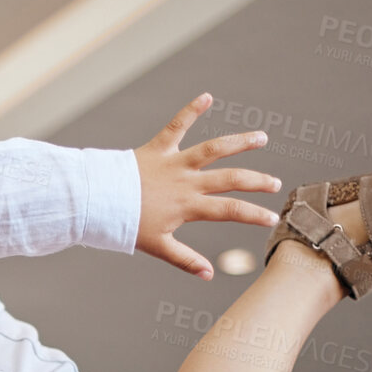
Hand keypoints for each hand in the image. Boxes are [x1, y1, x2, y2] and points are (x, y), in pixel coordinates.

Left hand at [134, 93, 283, 280]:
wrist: (96, 201)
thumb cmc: (125, 225)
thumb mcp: (157, 246)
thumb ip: (184, 259)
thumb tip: (208, 275)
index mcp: (188, 206)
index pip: (230, 211)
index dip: (253, 215)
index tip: (271, 219)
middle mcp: (186, 182)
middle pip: (230, 179)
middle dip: (256, 181)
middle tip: (274, 183)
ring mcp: (174, 162)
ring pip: (213, 149)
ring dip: (239, 142)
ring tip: (261, 137)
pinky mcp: (158, 148)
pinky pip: (177, 126)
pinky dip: (191, 110)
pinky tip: (207, 96)